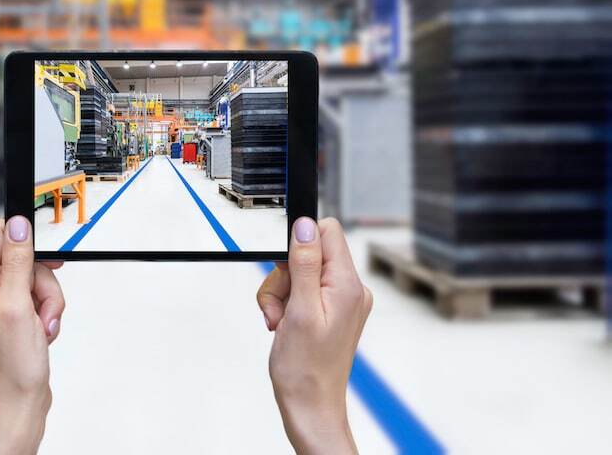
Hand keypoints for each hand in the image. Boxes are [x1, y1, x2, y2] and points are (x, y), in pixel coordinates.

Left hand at [0, 216, 64, 454]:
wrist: (17, 404)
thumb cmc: (12, 365)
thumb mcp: (17, 306)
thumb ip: (17, 261)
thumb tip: (17, 223)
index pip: (1, 235)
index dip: (27, 241)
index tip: (45, 259)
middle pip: (26, 259)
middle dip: (43, 283)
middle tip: (40, 308)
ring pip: (37, 280)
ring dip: (48, 303)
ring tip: (42, 327)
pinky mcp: (13, 315)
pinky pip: (38, 299)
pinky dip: (46, 314)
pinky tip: (42, 333)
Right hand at [257, 217, 371, 454]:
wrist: (310, 406)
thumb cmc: (305, 369)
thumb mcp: (299, 310)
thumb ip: (304, 264)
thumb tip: (305, 225)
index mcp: (347, 285)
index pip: (327, 232)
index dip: (299, 244)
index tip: (286, 270)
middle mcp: (351, 289)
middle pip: (308, 253)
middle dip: (283, 277)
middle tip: (279, 308)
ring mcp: (341, 301)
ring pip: (300, 272)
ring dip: (281, 294)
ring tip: (280, 321)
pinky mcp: (331, 310)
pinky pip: (303, 291)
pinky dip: (287, 304)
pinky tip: (285, 324)